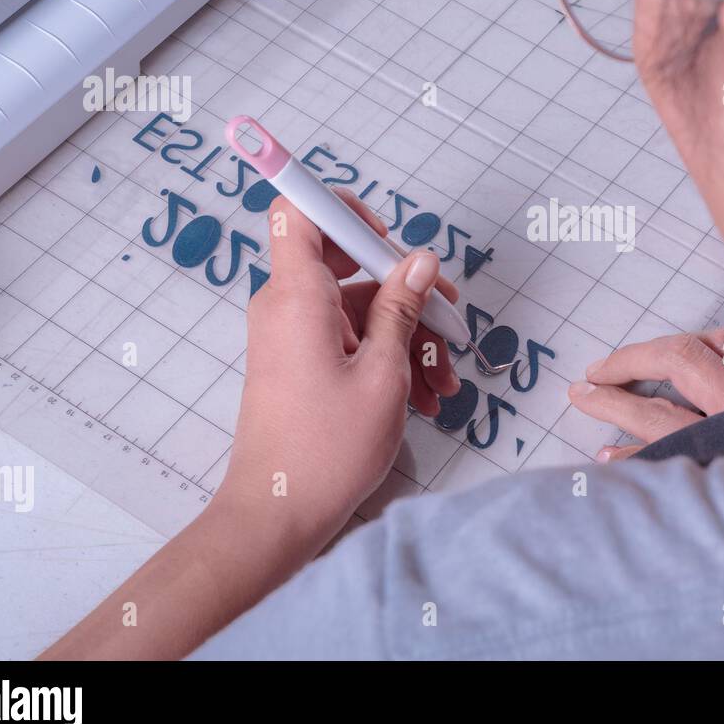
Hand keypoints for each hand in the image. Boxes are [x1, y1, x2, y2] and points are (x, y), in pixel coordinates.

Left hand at [217, 190, 460, 553]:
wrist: (278, 513)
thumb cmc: (325, 449)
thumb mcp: (384, 374)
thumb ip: (402, 308)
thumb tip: (421, 260)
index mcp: (297, 296)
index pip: (301, 212)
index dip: (345, 209)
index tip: (387, 238)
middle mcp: (287, 306)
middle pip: (348, 264)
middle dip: (404, 289)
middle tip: (445, 322)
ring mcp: (293, 335)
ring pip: (359, 308)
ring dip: (407, 336)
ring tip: (443, 383)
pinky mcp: (301, 361)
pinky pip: (350, 338)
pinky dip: (387, 357)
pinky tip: (424, 393)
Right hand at [567, 329, 723, 460]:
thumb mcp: (719, 503)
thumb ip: (664, 474)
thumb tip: (612, 455)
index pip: (658, 419)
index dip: (612, 405)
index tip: (581, 397)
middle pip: (684, 362)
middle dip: (631, 361)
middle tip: (597, 372)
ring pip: (718, 343)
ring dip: (670, 346)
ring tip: (637, 359)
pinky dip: (712, 347)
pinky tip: (692, 355)